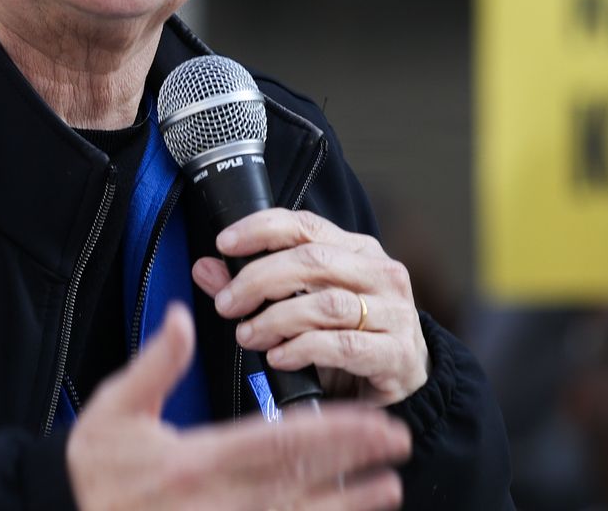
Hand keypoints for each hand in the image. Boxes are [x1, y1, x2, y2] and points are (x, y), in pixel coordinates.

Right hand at [66, 304, 410, 510]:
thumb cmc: (93, 468)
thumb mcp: (115, 408)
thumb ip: (156, 364)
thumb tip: (185, 318)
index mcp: (196, 461)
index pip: (278, 442)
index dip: (330, 431)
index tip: (369, 420)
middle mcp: (219, 501)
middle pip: (301, 481)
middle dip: (352, 463)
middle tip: (396, 446)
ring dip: (344, 504)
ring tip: (387, 490)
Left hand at [193, 210, 428, 407]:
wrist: (403, 383)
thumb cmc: (348, 338)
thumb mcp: (300, 307)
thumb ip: (253, 287)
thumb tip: (205, 268)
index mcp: (357, 250)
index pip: (305, 224)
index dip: (260, 229)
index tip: (224, 243)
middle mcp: (380, 274)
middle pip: (311, 261)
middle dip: (258, 280)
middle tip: (227, 304)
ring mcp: (394, 313)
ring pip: (325, 304)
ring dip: (276, 319)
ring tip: (247, 335)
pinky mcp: (397, 353)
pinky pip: (343, 346)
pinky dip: (302, 350)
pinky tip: (278, 357)